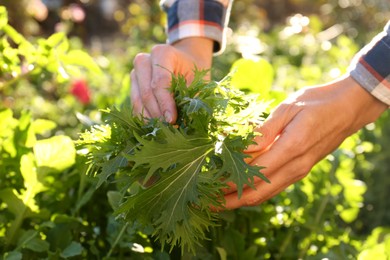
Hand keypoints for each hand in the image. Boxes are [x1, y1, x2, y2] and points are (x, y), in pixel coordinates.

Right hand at [130, 38, 212, 122]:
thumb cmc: (194, 73)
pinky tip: (156, 128)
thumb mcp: (198, 81)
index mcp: (162, 53)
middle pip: (146, 92)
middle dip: (157, 114)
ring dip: (150, 118)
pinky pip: (134, 106)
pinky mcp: (132, 86)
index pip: (160, 82)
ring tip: (163, 131)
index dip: (165, 103)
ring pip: (137, 100)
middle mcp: (144, 60)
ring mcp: (135, 73)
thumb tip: (187, 122)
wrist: (186, 63)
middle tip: (169, 129)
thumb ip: (192, 98)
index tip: (172, 120)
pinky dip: (145, 118)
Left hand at [223, 75, 386, 208]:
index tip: (207, 183)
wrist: (349, 108)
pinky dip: (255, 192)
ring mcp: (299, 171)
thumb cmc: (317, 102)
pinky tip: (240, 190)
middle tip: (207, 202)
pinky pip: (274, 187)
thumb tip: (239, 147)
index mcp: (291, 149)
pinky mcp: (300, 170)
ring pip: (265, 194)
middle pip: (257, 193)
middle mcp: (295, 167)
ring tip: (218, 200)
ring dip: (240, 200)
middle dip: (230, 201)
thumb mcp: (288, 109)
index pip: (253, 174)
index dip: (228, 182)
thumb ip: (264, 131)